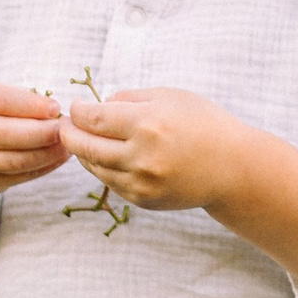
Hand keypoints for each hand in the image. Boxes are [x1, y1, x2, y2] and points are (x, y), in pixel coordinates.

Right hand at [0, 84, 65, 278]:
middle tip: (67, 129)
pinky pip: (15, 177)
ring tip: (68, 145)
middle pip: (5, 134)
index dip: (31, 106)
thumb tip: (54, 112)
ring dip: (46, 154)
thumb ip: (14, 99)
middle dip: (42, 133)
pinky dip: (41, 169)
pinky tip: (57, 159)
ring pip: (13, 161)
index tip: (56, 108)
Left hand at [57, 82, 242, 214]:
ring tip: (83, 139)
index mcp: (147, 124)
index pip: (92, 119)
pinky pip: (110, 183)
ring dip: (83, 153)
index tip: (76, 106)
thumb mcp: (168, 97)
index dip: (77, 112)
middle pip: (85, 146)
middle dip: (68, 133)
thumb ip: (128, 98)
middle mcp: (142, 156)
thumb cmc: (202, 124)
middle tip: (64, 125)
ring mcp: (142, 183)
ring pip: (94, 167)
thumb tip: (96, 106)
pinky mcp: (143, 200)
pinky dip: (102, 169)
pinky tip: (105, 157)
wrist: (233, 167)